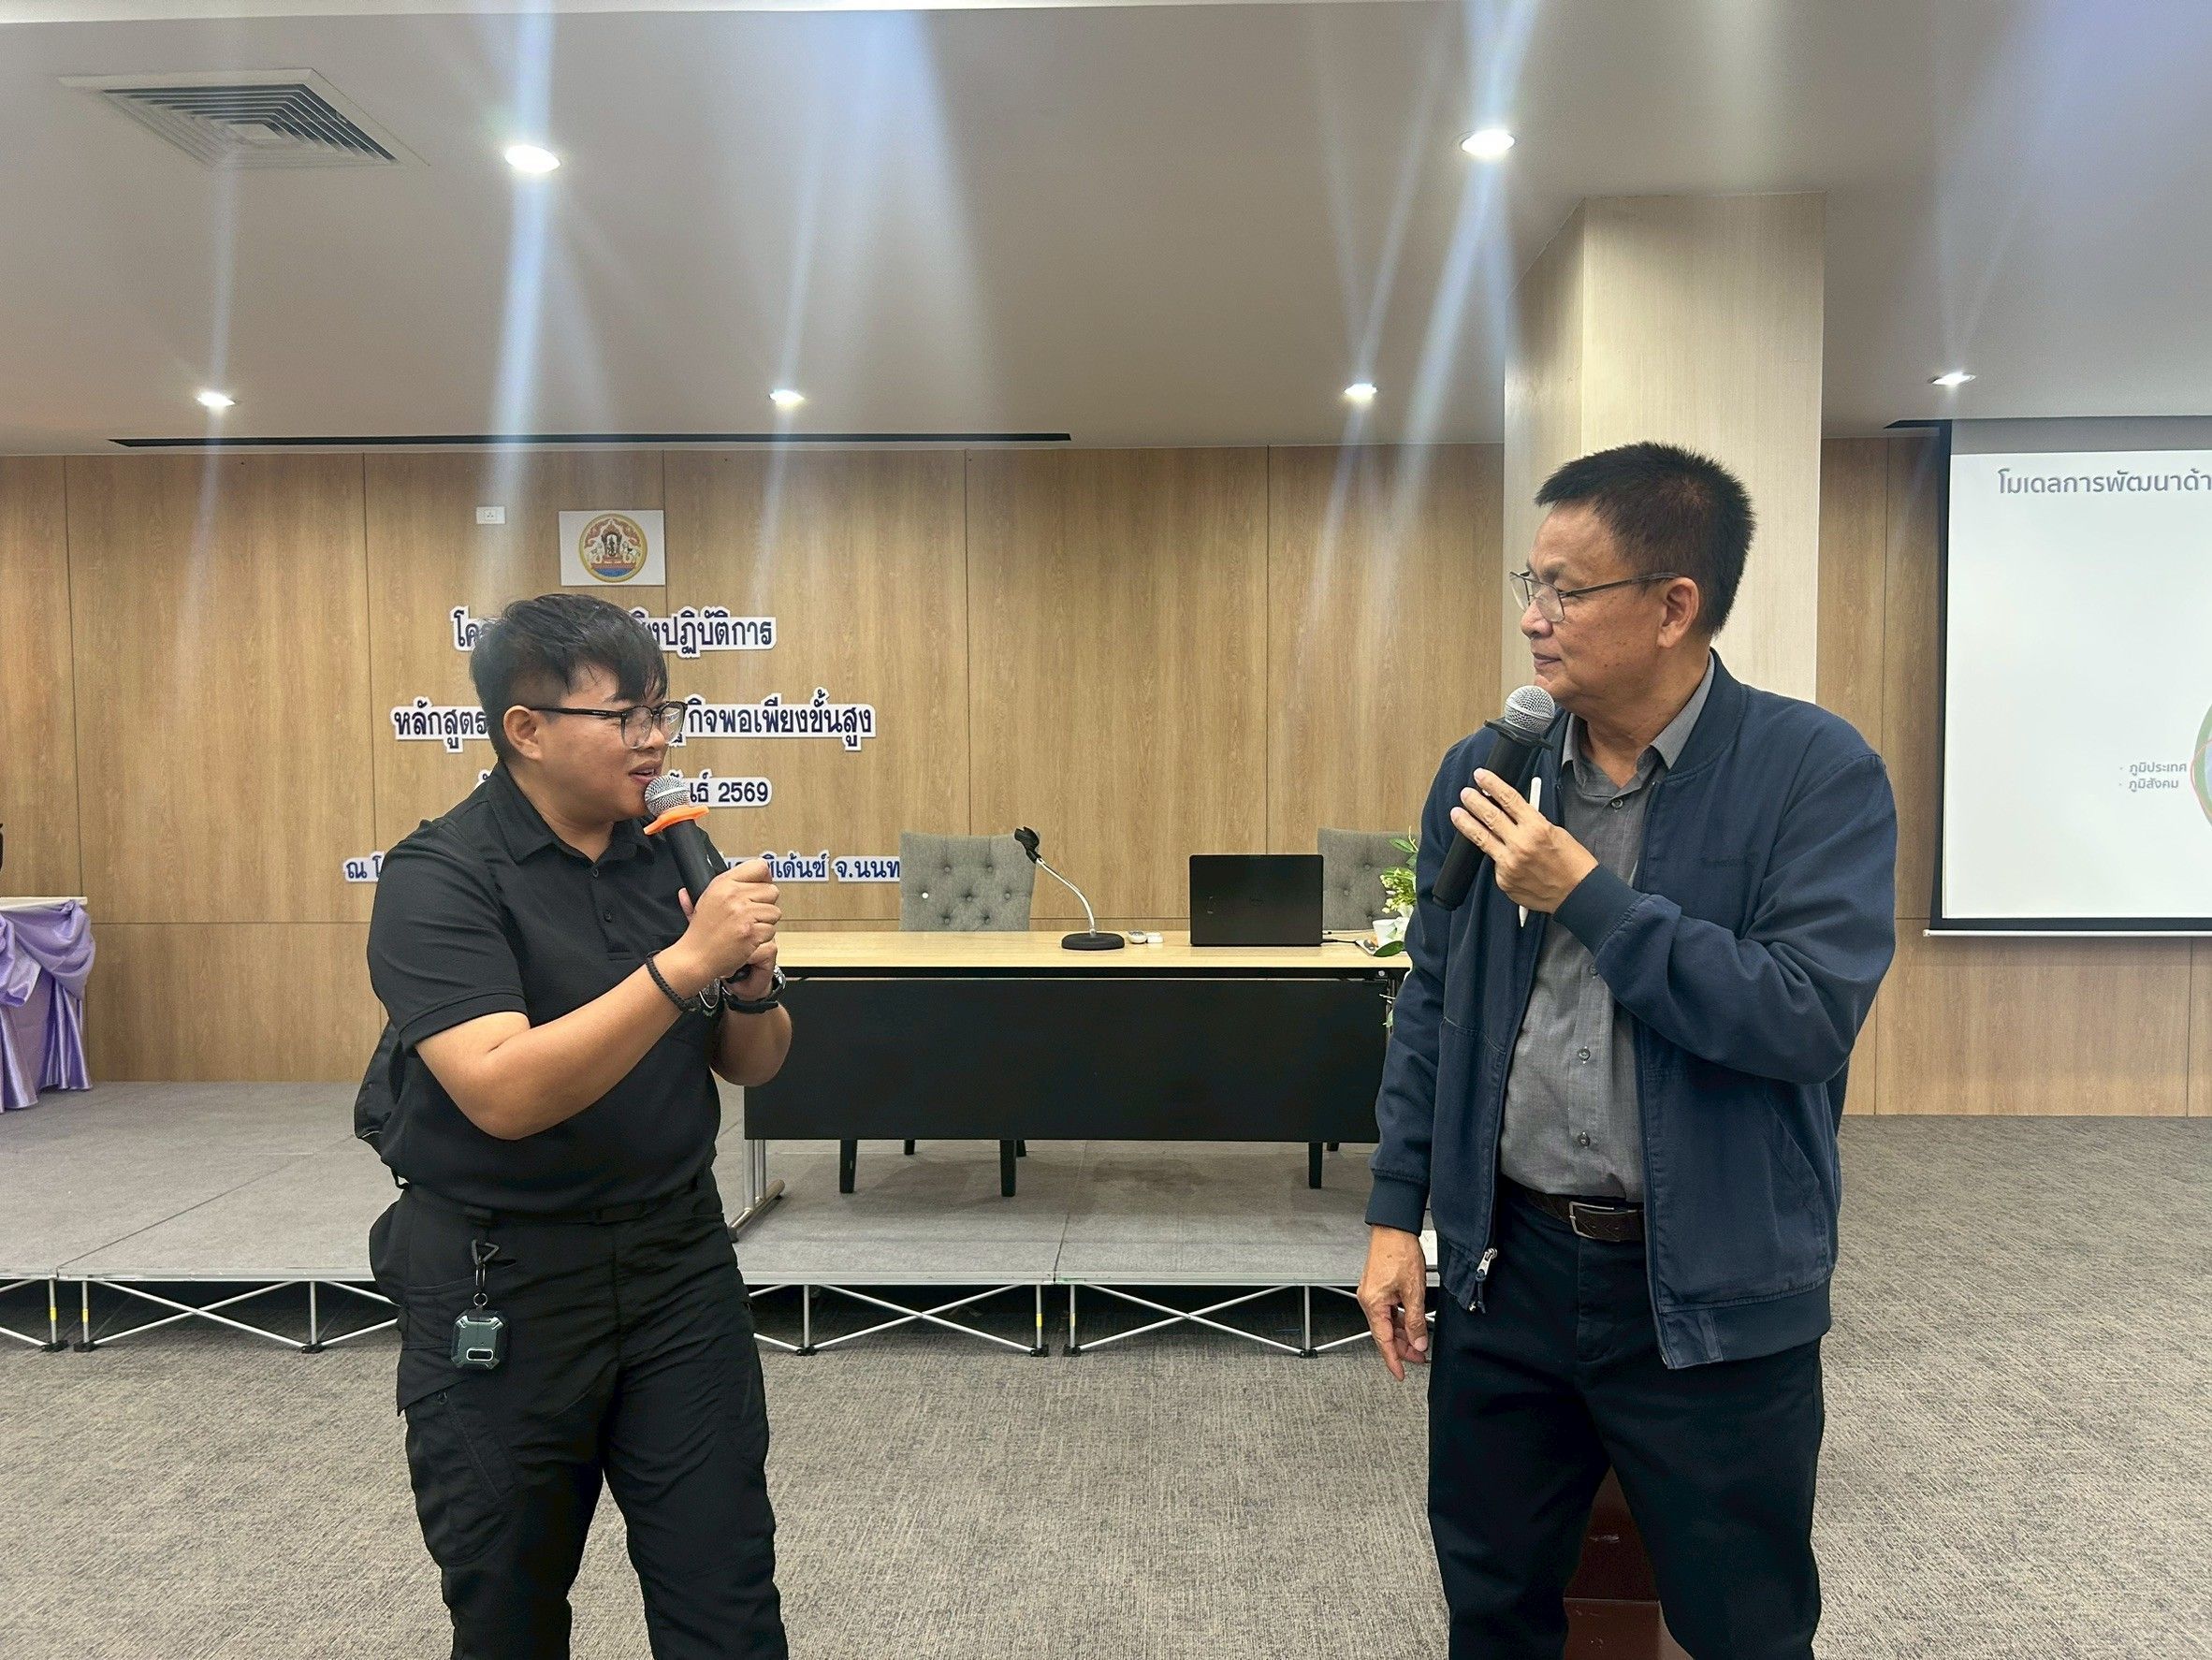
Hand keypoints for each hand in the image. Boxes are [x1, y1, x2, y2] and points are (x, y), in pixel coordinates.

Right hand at [668, 858, 779, 987]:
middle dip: (765, 904)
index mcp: (723, 883)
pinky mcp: (751, 932)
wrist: (696, 957)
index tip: (761, 887)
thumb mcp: (709, 897)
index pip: (759, 867)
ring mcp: (743, 913)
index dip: (764, 878)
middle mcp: (734, 895)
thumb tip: (762, 871)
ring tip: (747, 927)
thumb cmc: (702, 930)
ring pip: (774, 912)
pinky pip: (771, 930)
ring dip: (765, 922)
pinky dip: (763, 937)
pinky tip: (747, 939)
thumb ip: (733, 883)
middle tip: (750, 914)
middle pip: (772, 891)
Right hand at [1357, 1226, 1429, 1379]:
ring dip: (1403, 1333)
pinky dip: (1400, 1319)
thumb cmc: (1399, 1251)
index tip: (1401, 1374)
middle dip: (1403, 1348)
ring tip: (1420, 1341)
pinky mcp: (1377, 1287)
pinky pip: (1387, 1311)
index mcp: (1373, 1304)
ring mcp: (1371, 1293)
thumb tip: (1418, 1342)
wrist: (1393, 1228)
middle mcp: (1368, 1300)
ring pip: (1387, 1322)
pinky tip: (1412, 1323)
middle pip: (1385, 1333)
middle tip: (1420, 1357)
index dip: (1393, 1360)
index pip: (1383, 1341)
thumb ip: (1415, 1320)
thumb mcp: (1413, 1291)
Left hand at [1451, 770, 1599, 913]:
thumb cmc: (1571, 862)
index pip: (1508, 798)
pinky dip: (1495, 856)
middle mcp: (1520, 843)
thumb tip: (1510, 813)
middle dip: (1474, 801)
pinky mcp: (1504, 880)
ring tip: (1456, 813)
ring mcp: (1510, 863)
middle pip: (1490, 816)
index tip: (1480, 776)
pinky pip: (1494, 864)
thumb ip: (1531, 822)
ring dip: (1466, 823)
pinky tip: (1496, 853)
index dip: (1492, 784)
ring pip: (1482, 838)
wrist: (1578, 893)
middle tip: (1465, 793)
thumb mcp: (1555, 832)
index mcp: (1536, 827)